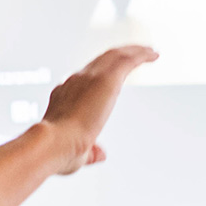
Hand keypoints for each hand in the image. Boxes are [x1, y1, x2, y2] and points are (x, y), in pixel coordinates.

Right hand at [38, 45, 157, 174]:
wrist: (52, 144)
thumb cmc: (59, 152)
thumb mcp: (77, 153)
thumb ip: (91, 151)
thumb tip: (100, 154)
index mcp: (64, 96)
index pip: (84, 79)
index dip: (99, 75)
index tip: (111, 76)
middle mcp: (75, 81)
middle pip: (100, 60)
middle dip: (118, 55)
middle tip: (135, 54)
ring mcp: (89, 77)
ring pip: (114, 55)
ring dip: (133, 51)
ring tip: (149, 51)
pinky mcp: (105, 79)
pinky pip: (127, 59)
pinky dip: (141, 54)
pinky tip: (154, 55)